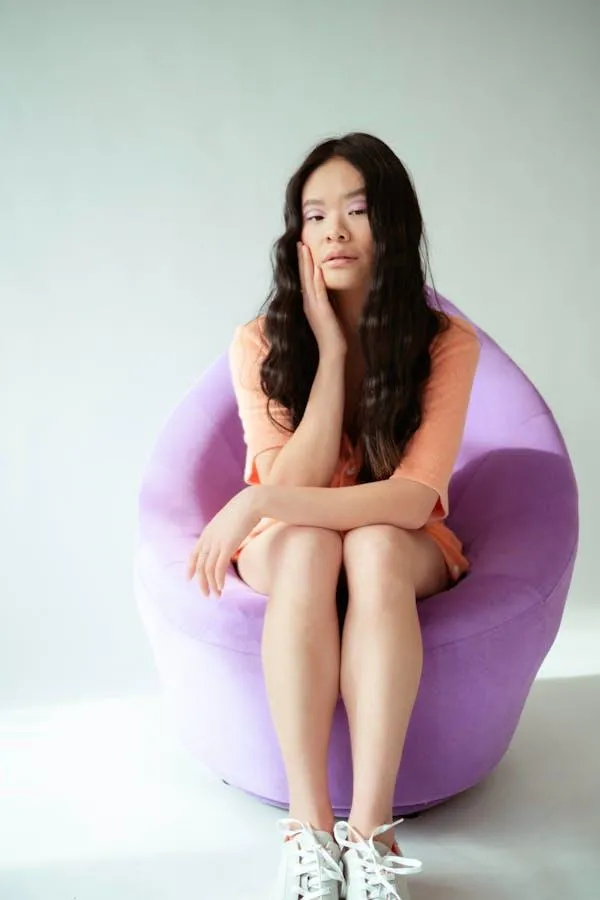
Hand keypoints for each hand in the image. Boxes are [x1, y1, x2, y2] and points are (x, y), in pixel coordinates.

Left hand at [186, 486, 262, 597]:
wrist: (251, 502)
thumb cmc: (244, 510)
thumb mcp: (228, 521)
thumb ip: (224, 531)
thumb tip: (229, 538)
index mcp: (207, 533)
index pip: (194, 554)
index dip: (190, 568)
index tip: (189, 579)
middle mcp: (208, 539)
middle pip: (199, 565)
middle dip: (201, 582)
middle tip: (206, 594)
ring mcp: (216, 543)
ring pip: (207, 569)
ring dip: (211, 584)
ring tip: (216, 595)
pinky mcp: (227, 546)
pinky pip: (218, 568)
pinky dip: (218, 579)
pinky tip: (221, 587)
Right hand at [298, 242, 346, 358]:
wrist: (333, 351)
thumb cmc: (332, 336)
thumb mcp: (327, 315)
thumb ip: (324, 304)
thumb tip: (325, 294)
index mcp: (309, 303)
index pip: (304, 280)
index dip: (303, 264)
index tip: (302, 250)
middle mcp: (308, 303)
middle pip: (303, 276)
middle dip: (302, 259)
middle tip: (299, 243)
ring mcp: (313, 306)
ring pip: (309, 280)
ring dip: (307, 264)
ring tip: (304, 249)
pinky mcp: (321, 311)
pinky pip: (319, 292)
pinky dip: (317, 280)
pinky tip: (317, 269)